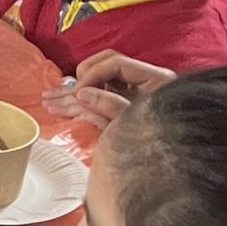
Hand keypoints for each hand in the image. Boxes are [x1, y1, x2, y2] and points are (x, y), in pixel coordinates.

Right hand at [42, 50, 175, 131]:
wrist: (177, 162)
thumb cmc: (163, 139)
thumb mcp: (135, 121)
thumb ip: (110, 105)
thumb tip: (82, 94)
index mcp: (155, 78)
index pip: (116, 63)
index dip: (93, 75)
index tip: (78, 93)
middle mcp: (145, 81)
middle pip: (104, 66)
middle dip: (79, 81)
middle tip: (56, 95)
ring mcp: (136, 92)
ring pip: (99, 81)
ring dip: (74, 91)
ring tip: (49, 99)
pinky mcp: (127, 105)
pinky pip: (101, 96)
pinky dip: (82, 101)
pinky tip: (62, 105)